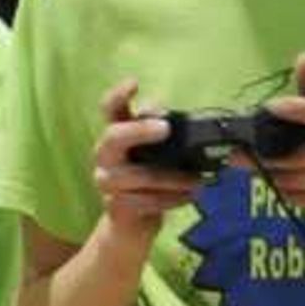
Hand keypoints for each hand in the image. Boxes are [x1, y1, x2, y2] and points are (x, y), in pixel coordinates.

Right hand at [88, 79, 203, 237]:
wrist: (131, 223)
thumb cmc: (149, 178)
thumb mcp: (157, 151)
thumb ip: (161, 131)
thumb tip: (167, 116)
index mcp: (117, 134)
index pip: (109, 108)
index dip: (118, 95)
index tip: (134, 83)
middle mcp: (105, 155)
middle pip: (113, 137)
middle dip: (139, 131)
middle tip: (166, 128)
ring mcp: (107, 182)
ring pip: (138, 176)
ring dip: (172, 178)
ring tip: (199, 180)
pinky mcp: (115, 207)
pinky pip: (145, 202)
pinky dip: (172, 199)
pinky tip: (190, 197)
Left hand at [255, 54, 304, 245]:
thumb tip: (304, 57)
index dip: (296, 108)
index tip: (269, 107)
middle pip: (295, 154)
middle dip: (265, 157)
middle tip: (238, 156)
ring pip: (292, 178)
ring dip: (276, 178)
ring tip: (273, 174)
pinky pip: (298, 198)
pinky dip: (289, 196)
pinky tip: (298, 192)